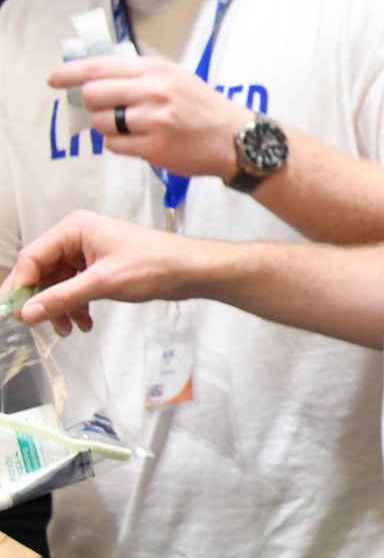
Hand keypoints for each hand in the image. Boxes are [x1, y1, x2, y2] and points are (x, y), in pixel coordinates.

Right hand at [5, 210, 200, 334]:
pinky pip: (75, 288)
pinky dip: (76, 305)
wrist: (191, 270)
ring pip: (58, 283)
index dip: (20, 286)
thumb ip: (63, 297)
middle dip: (43, 300)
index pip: (33, 257)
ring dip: (60, 307)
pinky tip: (83, 323)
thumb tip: (29, 311)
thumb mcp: (104, 283)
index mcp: (75, 229)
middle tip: (38, 325)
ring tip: (67, 329)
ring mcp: (89, 252)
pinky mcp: (100, 267)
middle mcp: (78, 237)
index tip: (13, 312)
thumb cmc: (156, 264)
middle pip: (43, 272)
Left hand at [50, 54, 243, 180]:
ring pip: (102, 123)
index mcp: (156, 69)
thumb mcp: (175, 77)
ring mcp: (154, 120)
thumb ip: (137, 75)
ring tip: (132, 128)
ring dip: (109, 127)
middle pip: (93, 95)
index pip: (99, 66)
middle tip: (107, 110)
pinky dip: (121, 145)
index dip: (70, 73)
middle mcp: (154, 91)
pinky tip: (141, 141)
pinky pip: (115, 145)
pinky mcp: (154, 147)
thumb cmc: (202, 108)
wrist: (236, 138)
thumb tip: (92, 78)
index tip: (54, 78)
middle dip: (93, 104)